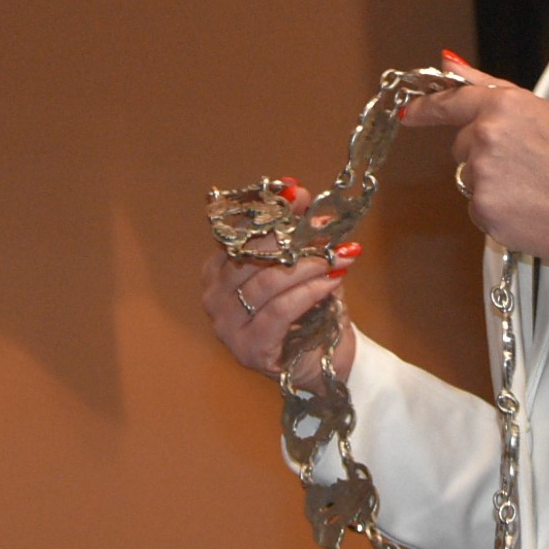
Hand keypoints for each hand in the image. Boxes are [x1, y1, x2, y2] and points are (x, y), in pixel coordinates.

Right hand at [200, 179, 364, 381]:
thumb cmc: (308, 307)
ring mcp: (227, 328)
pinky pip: (278, 312)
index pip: (239, 234)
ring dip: (306, 265)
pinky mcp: (249, 350)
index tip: (300, 196)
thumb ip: (295, 231)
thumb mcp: (302, 263)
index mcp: (217, 272)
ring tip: (335, 255)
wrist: (325, 358)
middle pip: (249, 257)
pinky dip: (308, 292)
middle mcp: (213, 298)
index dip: (271, 212)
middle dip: (291, 238)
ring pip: (266, 284)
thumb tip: (297, 190)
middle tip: (325, 227)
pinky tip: (332, 281)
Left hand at [400, 51, 548, 263]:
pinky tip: (530, 210)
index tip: (411, 113)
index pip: (450, 102)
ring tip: (535, 189)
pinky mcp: (484, 211)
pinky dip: (499, 213)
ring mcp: (482, 175)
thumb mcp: (545, 112)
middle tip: (529, 166)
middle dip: (485, 155)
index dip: (426, 109)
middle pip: (462, 146)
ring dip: (493, 185)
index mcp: (503, 106)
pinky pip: (478, 210)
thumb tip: (450, 64)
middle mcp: (486, 137)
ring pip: (470, 179)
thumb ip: (491, 88)